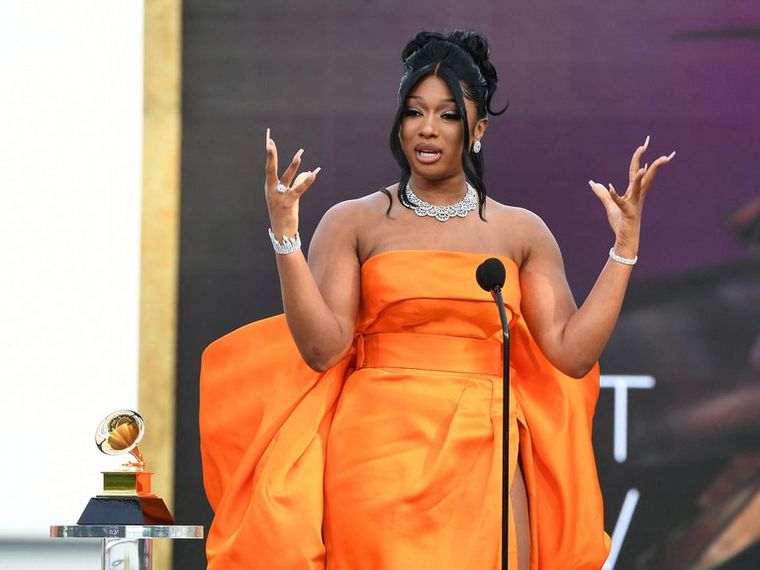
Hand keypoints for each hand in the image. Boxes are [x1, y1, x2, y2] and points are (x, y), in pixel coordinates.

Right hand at [265, 128, 320, 237]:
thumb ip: (297, 183)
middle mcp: (272, 190)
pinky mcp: (289, 203)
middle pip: (271, 169)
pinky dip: (307, 181)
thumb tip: (306, 172)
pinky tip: (314, 173)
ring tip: (299, 154)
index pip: (269, 168)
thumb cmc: (284, 214)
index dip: (270, 154)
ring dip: (294, 165)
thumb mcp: (289, 197)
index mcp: (270, 187)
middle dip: (271, 155)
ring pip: (287, 178)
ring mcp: (279, 196)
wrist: (282, 233)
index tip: (269, 140)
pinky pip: (299, 189)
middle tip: (270, 142)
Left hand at [589, 136, 674, 256]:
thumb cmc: (621, 223)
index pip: (637, 172)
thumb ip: (603, 194)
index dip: (639, 158)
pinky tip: (610, 186)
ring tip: (643, 168)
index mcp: (634, 192)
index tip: (644, 145)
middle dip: (654, 165)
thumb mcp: (611, 206)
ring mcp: (634, 204)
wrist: (624, 240)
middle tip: (661, 154)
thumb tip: (593, 183)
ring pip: (638, 188)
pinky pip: (621, 203)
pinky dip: (615, 195)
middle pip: (645, 177)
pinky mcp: (627, 213)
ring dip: (640, 178)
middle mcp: (637, 196)